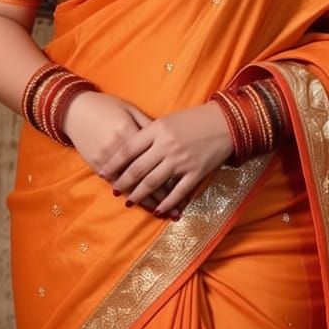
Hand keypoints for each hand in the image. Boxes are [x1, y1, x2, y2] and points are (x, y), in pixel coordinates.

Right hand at [61, 92, 171, 213]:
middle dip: (160, 194)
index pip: (153, 157)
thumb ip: (148, 125)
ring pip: (130, 184)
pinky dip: (127, 194)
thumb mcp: (130, 110)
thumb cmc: (107, 106)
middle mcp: (117, 147)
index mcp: (129, 130)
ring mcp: (105, 158)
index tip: (183, 185)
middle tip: (176, 210)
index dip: (168, 173)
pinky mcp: (95, 164)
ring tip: (160, 212)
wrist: (76, 109)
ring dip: (145, 200)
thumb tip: (167, 141)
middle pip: (142, 174)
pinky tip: (137, 203)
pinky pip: (115, 183)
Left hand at [100, 102, 233, 217]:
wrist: (225, 122)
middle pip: (137, 169)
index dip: (114, 163)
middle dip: (123, 183)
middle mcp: (167, 146)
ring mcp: (181, 161)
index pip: (128, 149)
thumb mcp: (167, 120)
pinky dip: (165, 202)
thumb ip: (149, 135)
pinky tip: (157, 208)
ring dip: (139, 195)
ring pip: (153, 182)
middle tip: (114, 191)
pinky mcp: (195, 173)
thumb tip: (129, 152)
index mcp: (157, 129)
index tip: (103, 172)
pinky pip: (177, 192)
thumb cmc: (193, 119)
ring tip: (129, 202)